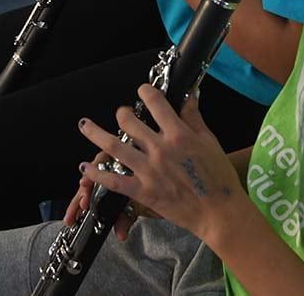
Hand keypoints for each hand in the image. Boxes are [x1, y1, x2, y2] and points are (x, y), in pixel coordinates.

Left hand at [78, 85, 246, 241]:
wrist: (219, 213)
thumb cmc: (218, 177)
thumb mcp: (210, 142)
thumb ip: (194, 118)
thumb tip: (189, 95)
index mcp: (178, 134)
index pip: (156, 103)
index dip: (146, 92)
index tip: (142, 90)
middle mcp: (160, 149)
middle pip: (129, 122)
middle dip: (122, 113)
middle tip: (122, 113)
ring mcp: (149, 170)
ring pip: (115, 147)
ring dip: (96, 134)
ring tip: (84, 125)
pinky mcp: (143, 192)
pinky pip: (114, 181)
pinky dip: (98, 173)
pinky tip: (85, 167)